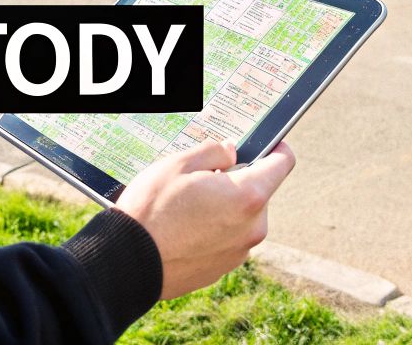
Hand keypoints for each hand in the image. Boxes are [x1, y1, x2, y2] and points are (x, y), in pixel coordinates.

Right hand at [113, 138, 297, 299]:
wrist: (129, 262)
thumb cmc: (152, 210)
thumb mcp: (178, 164)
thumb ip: (213, 151)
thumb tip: (231, 152)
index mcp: (248, 196)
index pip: (283, 163)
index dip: (276, 147)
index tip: (265, 143)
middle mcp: (252, 227)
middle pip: (258, 191)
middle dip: (237, 180)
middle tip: (202, 178)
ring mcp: (239, 251)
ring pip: (241, 216)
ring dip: (224, 207)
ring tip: (186, 206)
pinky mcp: (223, 268)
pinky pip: (226, 238)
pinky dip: (212, 229)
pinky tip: (183, 228)